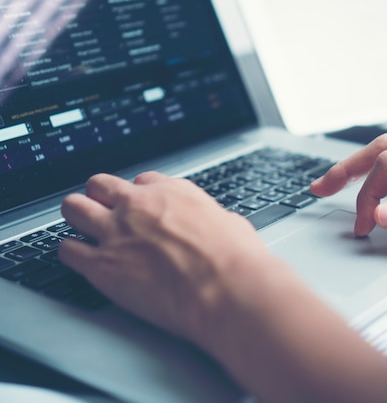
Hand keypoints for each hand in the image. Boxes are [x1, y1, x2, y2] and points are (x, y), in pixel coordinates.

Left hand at [58, 171, 274, 349]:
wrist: (225, 287)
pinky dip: (71, 254)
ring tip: (85, 233)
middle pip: (100, 185)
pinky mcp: (101, 265)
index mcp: (172, 192)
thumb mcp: (231, 223)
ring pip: (73, 208)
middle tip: (106, 215)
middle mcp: (139, 205)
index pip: (141, 182)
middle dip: (100, 198)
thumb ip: (212, 219)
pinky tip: (82, 262)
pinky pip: (66, 250)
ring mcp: (116, 232)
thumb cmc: (236, 259)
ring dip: (78, 218)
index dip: (139, 197)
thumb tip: (217, 225)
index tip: (141, 210)